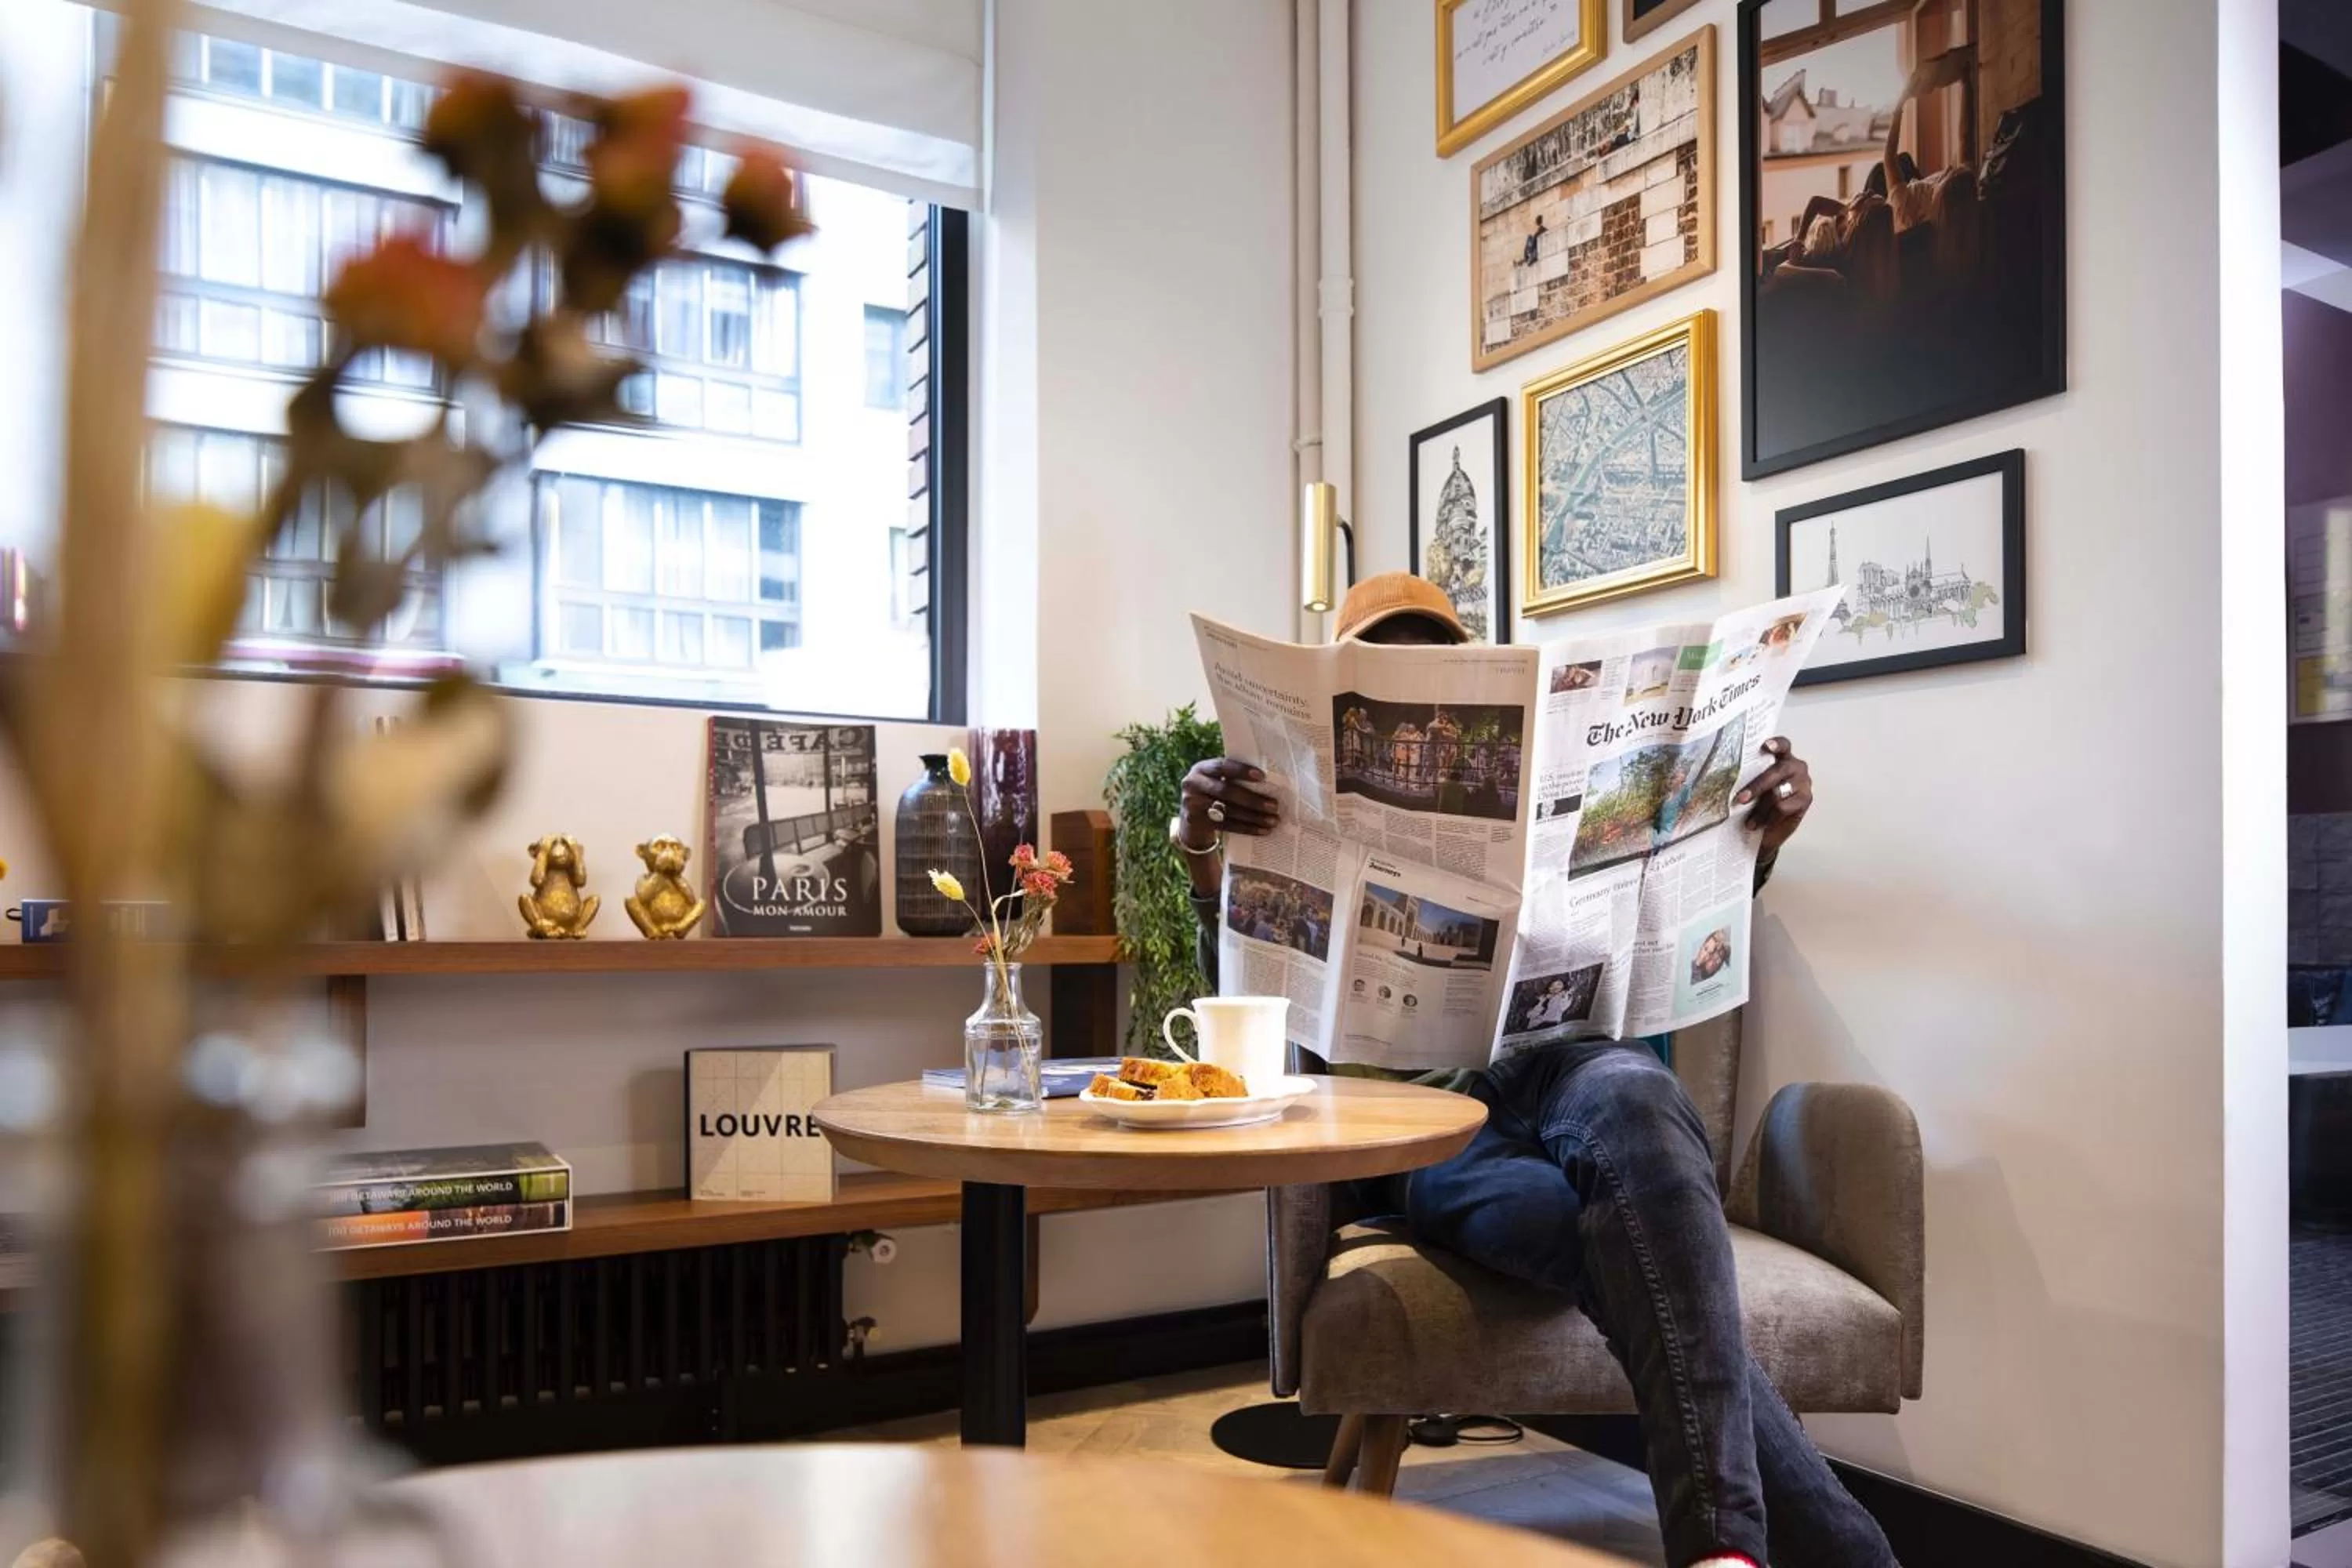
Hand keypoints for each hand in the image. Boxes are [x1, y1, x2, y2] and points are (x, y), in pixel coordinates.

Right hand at [1178, 757, 1279, 848]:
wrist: (1191, 819)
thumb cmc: (1214, 794)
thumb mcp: (1217, 781)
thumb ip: (1234, 779)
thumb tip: (1271, 783)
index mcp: (1202, 768)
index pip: (1223, 766)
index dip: (1242, 771)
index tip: (1263, 776)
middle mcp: (1193, 783)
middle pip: (1226, 791)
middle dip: (1252, 799)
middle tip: (1274, 806)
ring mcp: (1192, 804)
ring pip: (1227, 810)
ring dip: (1253, 816)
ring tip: (1272, 820)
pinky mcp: (1197, 822)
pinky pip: (1225, 825)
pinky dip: (1246, 828)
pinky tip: (1262, 830)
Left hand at [1734, 737, 1811, 854]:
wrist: (1769, 831)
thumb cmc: (1759, 803)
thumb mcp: (1753, 787)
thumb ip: (1749, 777)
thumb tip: (1727, 776)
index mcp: (1781, 757)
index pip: (1782, 746)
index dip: (1776, 744)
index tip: (1765, 746)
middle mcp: (1795, 767)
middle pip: (1776, 772)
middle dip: (1756, 786)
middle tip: (1741, 798)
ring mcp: (1802, 782)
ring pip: (1777, 792)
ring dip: (1760, 809)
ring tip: (1749, 821)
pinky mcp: (1805, 799)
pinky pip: (1783, 807)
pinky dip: (1769, 817)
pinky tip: (1761, 824)